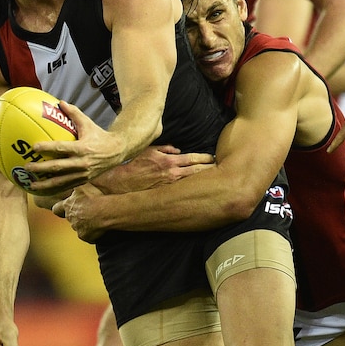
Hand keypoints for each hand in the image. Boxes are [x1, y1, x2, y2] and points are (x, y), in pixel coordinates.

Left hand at [27, 101, 127, 194]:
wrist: (117, 151)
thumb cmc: (99, 135)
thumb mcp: (88, 123)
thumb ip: (74, 113)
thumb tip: (60, 102)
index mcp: (82, 148)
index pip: (62, 148)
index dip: (47, 147)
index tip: (34, 147)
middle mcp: (82, 162)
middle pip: (58, 167)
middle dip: (41, 168)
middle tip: (27, 167)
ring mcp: (83, 174)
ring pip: (61, 181)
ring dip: (45, 183)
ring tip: (31, 185)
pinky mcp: (84, 181)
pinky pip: (66, 186)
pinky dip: (54, 189)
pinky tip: (43, 190)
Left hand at [52, 184, 107, 242]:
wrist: (104, 212)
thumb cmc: (94, 197)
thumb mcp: (84, 186)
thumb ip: (77, 188)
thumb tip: (74, 184)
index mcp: (68, 205)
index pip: (56, 208)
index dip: (59, 208)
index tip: (62, 208)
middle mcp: (70, 217)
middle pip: (70, 218)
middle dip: (77, 215)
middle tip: (88, 211)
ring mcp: (77, 228)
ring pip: (79, 226)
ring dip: (85, 223)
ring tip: (97, 218)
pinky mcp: (84, 236)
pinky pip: (88, 235)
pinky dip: (93, 232)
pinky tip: (101, 226)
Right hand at [93, 145, 215, 193]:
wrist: (121, 185)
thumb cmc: (134, 166)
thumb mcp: (149, 151)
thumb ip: (165, 148)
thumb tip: (178, 150)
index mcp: (169, 161)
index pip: (194, 159)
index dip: (206, 159)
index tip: (215, 159)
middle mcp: (173, 174)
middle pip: (198, 172)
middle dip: (211, 171)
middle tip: (223, 170)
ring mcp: (171, 187)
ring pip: (194, 183)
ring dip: (206, 182)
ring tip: (217, 182)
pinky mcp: (167, 197)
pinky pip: (184, 194)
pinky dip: (195, 193)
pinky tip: (203, 194)